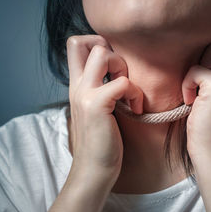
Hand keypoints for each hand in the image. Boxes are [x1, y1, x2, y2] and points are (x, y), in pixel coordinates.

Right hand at [66, 35, 142, 179]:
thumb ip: (99, 89)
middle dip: (109, 50)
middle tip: (120, 75)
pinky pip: (122, 82)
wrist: (94, 170)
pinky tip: (135, 109)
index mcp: (76, 85)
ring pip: (103, 53)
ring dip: (123, 68)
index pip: (74, 44)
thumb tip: (116, 75)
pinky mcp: (97, 105)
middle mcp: (77, 85)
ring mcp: (84, 93)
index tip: (113, 67)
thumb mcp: (96, 109)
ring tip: (128, 92)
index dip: (96, 44)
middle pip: (82, 41)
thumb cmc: (102, 141)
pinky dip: (135, 93)